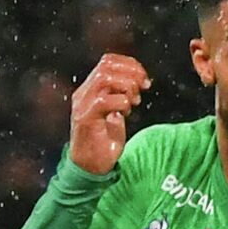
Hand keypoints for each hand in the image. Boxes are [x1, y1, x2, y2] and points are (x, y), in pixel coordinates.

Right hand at [68, 53, 149, 174]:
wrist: (90, 166)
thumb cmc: (104, 141)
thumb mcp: (116, 113)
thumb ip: (122, 96)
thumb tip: (139, 81)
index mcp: (91, 89)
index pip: (107, 62)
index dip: (129, 64)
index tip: (144, 77)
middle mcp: (84, 93)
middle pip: (106, 66)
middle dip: (131, 72)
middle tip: (144, 87)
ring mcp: (83, 105)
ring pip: (104, 79)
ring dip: (126, 86)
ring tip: (134, 101)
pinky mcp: (86, 119)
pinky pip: (104, 100)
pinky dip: (121, 103)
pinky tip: (126, 113)